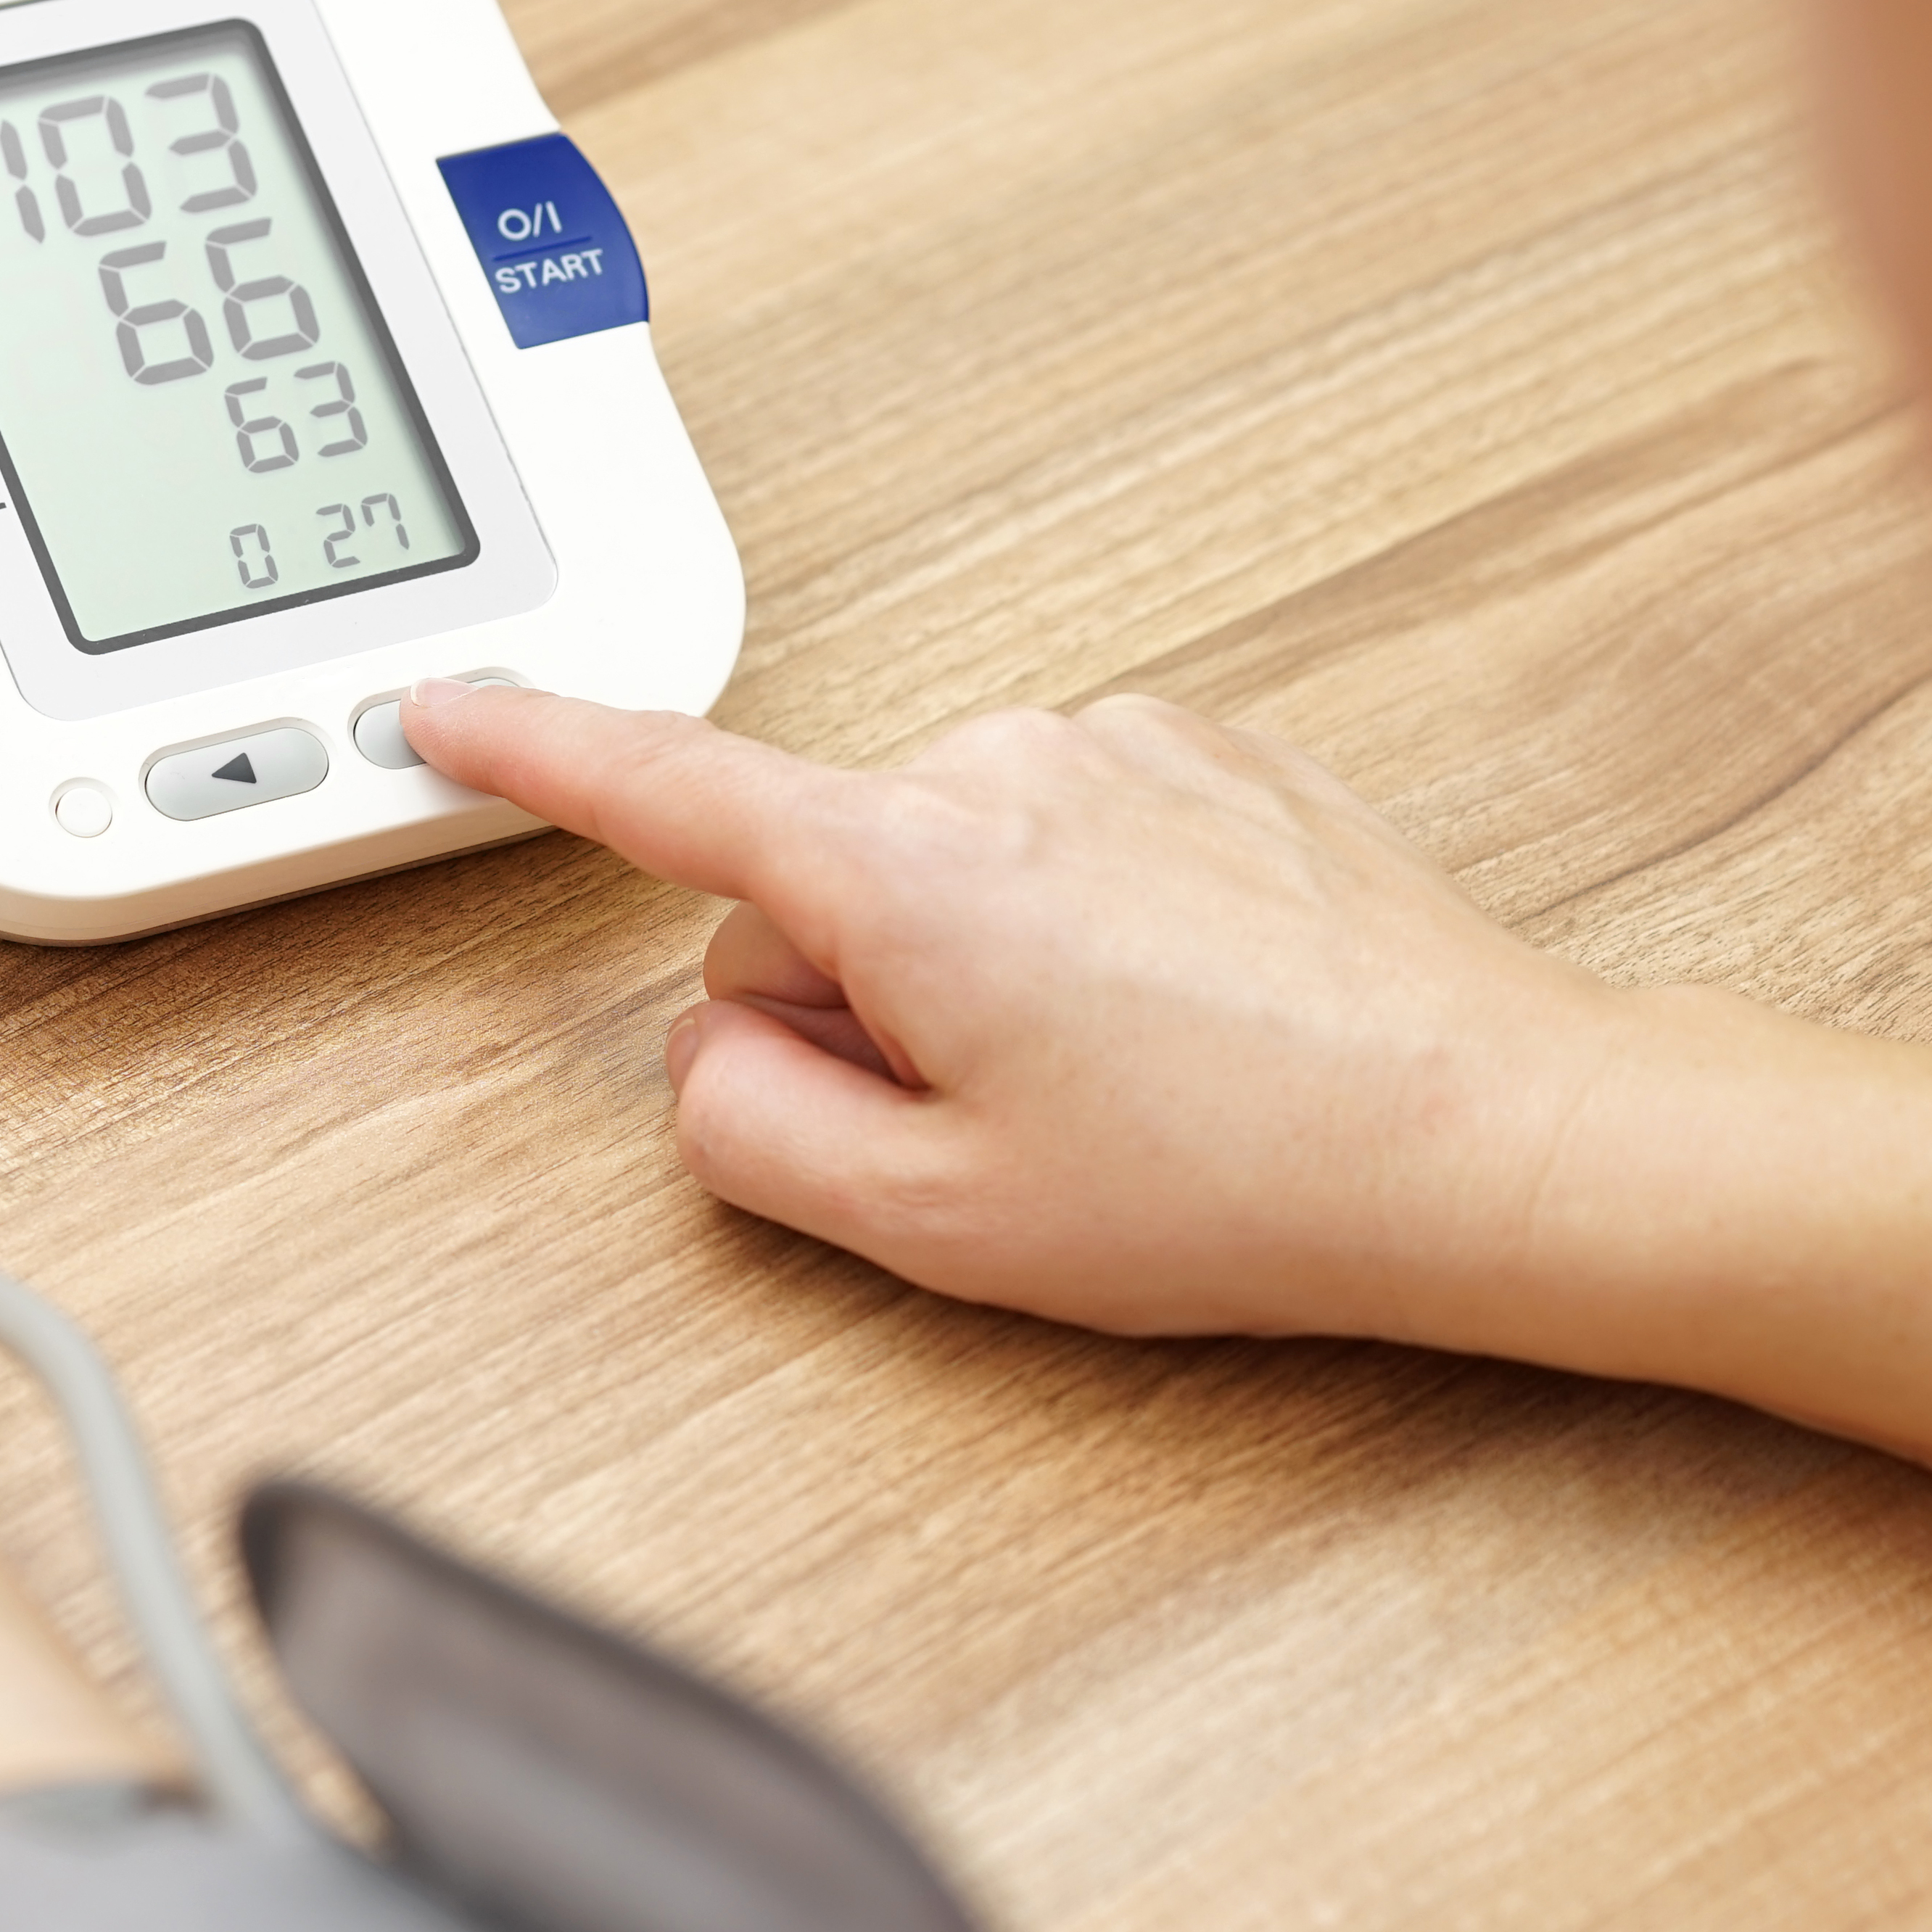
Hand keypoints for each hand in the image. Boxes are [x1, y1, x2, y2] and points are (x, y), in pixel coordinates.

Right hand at [401, 680, 1642, 1343]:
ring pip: (940, 867)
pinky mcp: (1203, 756)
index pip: (660, 788)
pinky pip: (1058, 841)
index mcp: (907, 867)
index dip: (529, 752)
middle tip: (996, 1125)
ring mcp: (1112, 744)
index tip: (441, 708)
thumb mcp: (940, 1224)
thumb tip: (705, 1056)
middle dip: (856, 1003)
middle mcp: (998, 762)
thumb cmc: (1244, 1181)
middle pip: (813, 883)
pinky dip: (1077, 930)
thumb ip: (753, 1136)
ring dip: (975, 972)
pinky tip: (1180, 1022)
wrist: (1490, 1133)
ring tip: (1119, 1081)